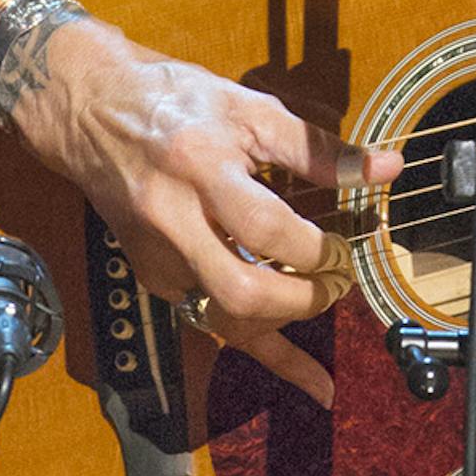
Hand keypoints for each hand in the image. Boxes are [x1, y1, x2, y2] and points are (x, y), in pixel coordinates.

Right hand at [0, 6, 399, 405]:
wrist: (89, 112)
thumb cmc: (177, 102)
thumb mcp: (251, 109)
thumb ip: (320, 147)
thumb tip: (386, 168)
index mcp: (201, 167)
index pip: (264, 227)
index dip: (315, 249)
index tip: (347, 250)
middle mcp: (174, 221)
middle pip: (239, 292)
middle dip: (301, 301)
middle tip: (340, 284)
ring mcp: (159, 256)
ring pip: (222, 320)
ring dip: (281, 340)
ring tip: (325, 354)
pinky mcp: (154, 276)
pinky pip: (209, 319)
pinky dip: (256, 342)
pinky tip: (301, 373)